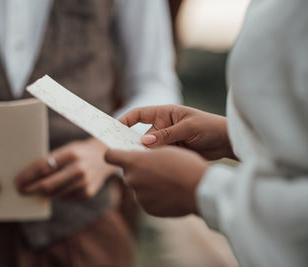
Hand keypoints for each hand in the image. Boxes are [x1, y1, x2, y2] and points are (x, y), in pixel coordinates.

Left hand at [16, 138, 117, 199]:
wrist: (105, 157)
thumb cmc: (79, 152)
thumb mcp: (67, 149)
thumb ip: (51, 161)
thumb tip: (28, 177)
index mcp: (71, 153)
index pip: (43, 167)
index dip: (27, 176)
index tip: (17, 181)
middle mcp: (79, 168)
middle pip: (47, 185)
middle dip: (31, 189)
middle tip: (21, 191)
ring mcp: (85, 182)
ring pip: (54, 194)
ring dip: (42, 194)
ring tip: (33, 191)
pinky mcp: (88, 193)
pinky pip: (64, 198)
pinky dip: (56, 195)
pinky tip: (53, 191)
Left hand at [105, 146, 207, 216]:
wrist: (199, 189)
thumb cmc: (184, 165)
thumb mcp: (164, 151)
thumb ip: (147, 153)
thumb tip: (140, 157)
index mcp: (134, 162)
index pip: (110, 156)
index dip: (113, 154)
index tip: (118, 154)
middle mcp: (132, 179)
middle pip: (128, 172)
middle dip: (138, 170)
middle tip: (156, 168)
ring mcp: (139, 196)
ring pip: (139, 187)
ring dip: (148, 184)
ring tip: (168, 181)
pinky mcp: (148, 209)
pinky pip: (147, 200)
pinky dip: (155, 197)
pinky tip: (170, 193)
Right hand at [120, 105, 235, 159]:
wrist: (228, 142)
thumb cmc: (209, 127)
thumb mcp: (188, 128)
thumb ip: (166, 135)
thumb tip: (143, 142)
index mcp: (165, 114)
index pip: (139, 114)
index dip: (125, 120)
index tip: (114, 129)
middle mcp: (163, 127)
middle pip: (142, 136)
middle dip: (136, 145)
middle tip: (128, 154)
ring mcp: (167, 140)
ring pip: (150, 150)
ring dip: (148, 156)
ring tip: (147, 163)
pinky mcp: (173, 152)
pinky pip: (159, 157)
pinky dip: (157, 162)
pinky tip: (157, 168)